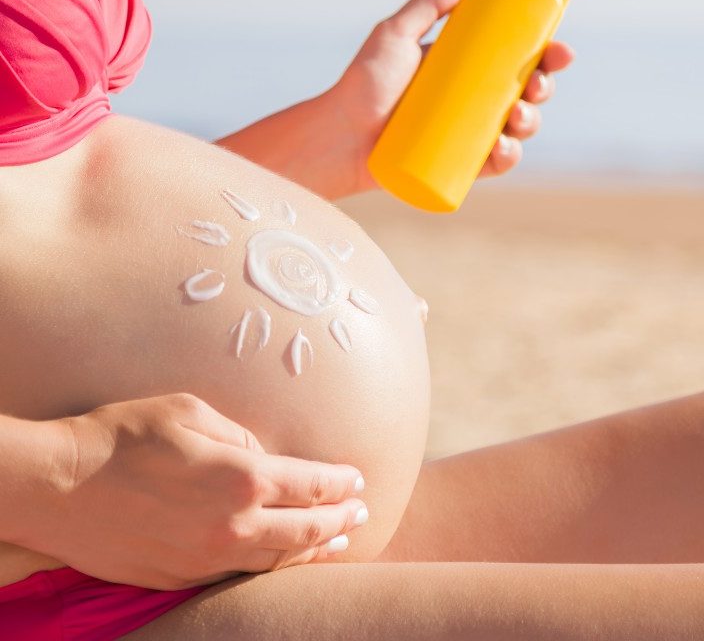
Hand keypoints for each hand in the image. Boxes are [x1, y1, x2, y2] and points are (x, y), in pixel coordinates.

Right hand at [29, 394, 366, 589]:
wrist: (57, 487)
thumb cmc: (123, 436)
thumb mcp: (191, 411)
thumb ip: (241, 436)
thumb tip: (266, 456)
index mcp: (242, 478)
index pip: (312, 484)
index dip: (341, 483)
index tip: (358, 479)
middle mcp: (233, 525)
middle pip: (305, 529)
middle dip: (340, 519)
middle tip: (361, 513)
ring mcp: (207, 558)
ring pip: (278, 561)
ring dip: (314, 551)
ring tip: (337, 542)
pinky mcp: (181, 577)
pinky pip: (240, 577)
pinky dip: (272, 569)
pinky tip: (282, 562)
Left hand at [323, 0, 575, 193]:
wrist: (340, 134)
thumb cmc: (363, 83)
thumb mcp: (395, 35)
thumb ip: (426, 5)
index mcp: (467, 68)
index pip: (517, 59)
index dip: (546, 56)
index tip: (561, 51)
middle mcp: (473, 101)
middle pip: (526, 93)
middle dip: (544, 89)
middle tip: (536, 85)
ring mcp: (469, 133)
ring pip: (518, 129)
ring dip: (531, 122)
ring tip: (515, 116)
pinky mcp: (460, 165)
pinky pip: (496, 163)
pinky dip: (508, 157)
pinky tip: (505, 148)